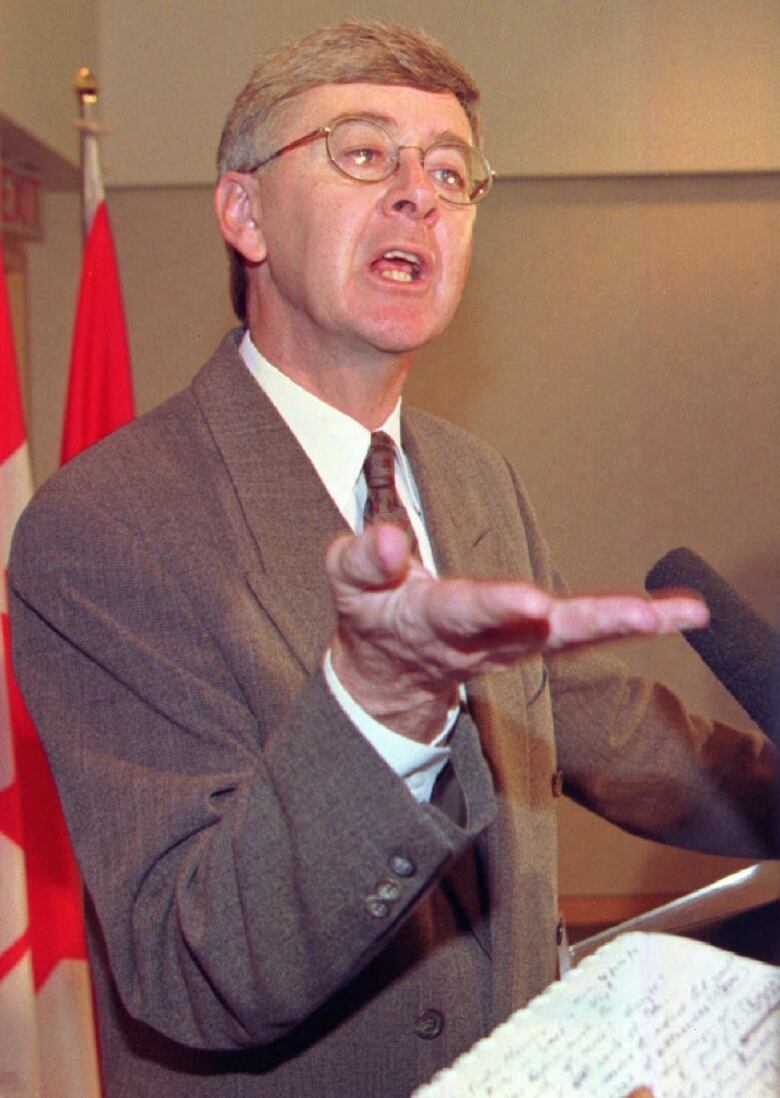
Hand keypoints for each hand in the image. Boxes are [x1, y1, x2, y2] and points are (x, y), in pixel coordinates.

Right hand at [328, 524, 708, 741]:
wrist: (389, 676)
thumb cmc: (372, 612)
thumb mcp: (347, 582)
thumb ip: (364, 558)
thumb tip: (391, 539)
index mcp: (430, 621)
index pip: (462, 611)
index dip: (495, 607)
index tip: (532, 603)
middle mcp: (482, 641)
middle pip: (538, 633)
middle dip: (588, 623)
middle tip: (637, 616)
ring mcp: (515, 646)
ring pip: (573, 636)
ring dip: (627, 623)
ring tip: (684, 612)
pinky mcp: (537, 642)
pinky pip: (587, 632)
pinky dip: (636, 623)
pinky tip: (684, 613)